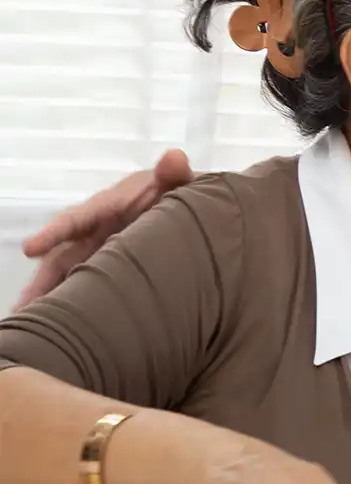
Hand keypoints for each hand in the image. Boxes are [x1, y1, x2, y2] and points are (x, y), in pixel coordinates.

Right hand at [16, 150, 194, 311]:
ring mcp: (100, 251)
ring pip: (68, 274)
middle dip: (43, 279)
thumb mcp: (178, 182)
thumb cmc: (178, 191)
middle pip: (63, 255)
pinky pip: (85, 284)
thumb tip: (174, 158)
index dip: (54, 233)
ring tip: (32, 321)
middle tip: (24, 306)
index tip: (31, 248)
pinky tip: (61, 325)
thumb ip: (175, 174)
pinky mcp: (109, 267)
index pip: (76, 219)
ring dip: (50, 295)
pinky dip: (72, 301)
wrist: (193, 208)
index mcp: (108, 206)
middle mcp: (96, 230)